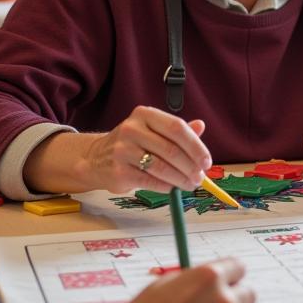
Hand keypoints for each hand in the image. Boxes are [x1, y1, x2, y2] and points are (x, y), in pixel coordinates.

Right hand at [71, 107, 211, 192]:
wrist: (96, 158)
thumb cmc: (133, 143)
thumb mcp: (153, 130)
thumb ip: (177, 130)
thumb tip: (201, 126)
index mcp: (145, 114)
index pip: (177, 128)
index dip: (195, 146)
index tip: (207, 161)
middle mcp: (132, 129)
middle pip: (170, 149)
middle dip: (190, 166)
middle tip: (200, 177)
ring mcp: (123, 150)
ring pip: (161, 167)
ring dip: (180, 179)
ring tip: (191, 184)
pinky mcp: (118, 171)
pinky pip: (149, 180)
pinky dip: (165, 186)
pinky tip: (173, 188)